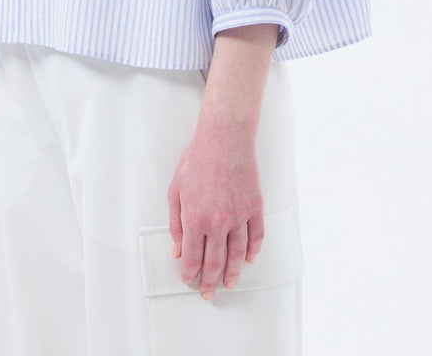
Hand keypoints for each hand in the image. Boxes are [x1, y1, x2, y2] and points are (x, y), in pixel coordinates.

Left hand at [166, 125, 264, 298]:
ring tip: (230, 284)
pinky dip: (253, 251)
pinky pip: (256, 236)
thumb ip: (175, 224)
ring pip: (237, 255)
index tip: (188, 280)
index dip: (189, 273)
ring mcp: (239, 217)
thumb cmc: (198, 160)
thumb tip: (177, 248)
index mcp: (195, 219)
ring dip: (233, 273)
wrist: (224, 140)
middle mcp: (218, 223)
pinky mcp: (254, 208)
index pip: (192, 257)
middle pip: (215, 262)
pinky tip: (249, 259)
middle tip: (208, 292)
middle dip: (209, 281)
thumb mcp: (175, 191)